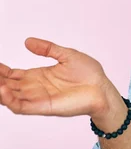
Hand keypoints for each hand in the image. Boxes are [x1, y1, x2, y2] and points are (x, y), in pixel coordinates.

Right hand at [0, 37, 115, 118]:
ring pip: (10, 97)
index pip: (13, 75)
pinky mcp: (43, 107)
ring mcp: (38, 98)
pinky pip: (21, 107)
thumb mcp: (66, 55)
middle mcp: (35, 88)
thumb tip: (27, 41)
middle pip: (8, 85)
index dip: (2, 70)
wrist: (102, 88)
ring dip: (0, 90)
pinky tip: (3, 90)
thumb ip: (47, 49)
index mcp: (39, 76)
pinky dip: (9, 100)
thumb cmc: (89, 73)